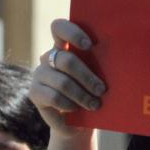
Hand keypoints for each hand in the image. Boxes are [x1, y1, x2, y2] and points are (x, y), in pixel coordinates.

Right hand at [28, 19, 104, 136]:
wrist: (76, 122)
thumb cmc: (90, 94)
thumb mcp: (95, 76)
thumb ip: (97, 64)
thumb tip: (115, 60)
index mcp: (63, 46)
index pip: (59, 27)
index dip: (73, 33)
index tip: (90, 45)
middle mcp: (48, 57)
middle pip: (66, 60)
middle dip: (87, 76)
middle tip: (101, 89)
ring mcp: (39, 74)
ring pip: (62, 82)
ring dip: (82, 95)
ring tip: (95, 104)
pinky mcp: (34, 92)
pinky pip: (54, 97)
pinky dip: (69, 105)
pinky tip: (77, 109)